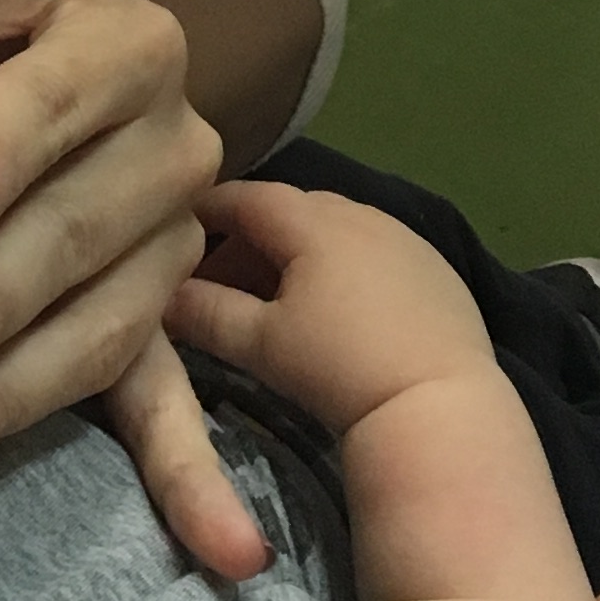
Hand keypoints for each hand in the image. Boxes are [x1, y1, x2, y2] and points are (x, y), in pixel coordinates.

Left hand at [0, 0, 262, 582]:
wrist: (39, 56)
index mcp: (122, 38)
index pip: (57, 95)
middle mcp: (174, 133)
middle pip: (86, 222)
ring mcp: (177, 233)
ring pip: (115, 318)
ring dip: (26, 389)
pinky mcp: (164, 312)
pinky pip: (178, 394)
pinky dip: (193, 475)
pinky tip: (227, 551)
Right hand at [164, 177, 491, 434]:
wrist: (439, 403)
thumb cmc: (339, 366)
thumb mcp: (260, 343)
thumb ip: (207, 312)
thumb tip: (160, 294)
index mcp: (313, 221)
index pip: (247, 197)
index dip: (208, 209)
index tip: (178, 228)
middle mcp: (361, 213)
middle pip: (292, 211)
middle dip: (251, 239)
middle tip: (220, 281)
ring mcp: (405, 238)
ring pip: (336, 231)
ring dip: (299, 255)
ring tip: (275, 300)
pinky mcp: (436, 269)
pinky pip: (374, 252)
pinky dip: (343, 268)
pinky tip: (336, 312)